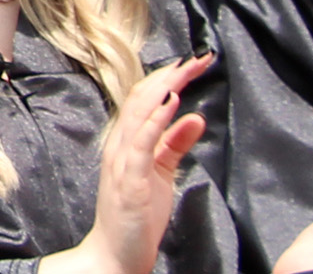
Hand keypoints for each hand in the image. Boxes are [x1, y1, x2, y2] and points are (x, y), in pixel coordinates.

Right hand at [54, 55, 212, 273]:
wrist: (114, 254)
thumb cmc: (136, 217)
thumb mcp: (162, 174)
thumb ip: (175, 144)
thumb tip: (194, 117)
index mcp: (126, 142)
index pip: (146, 99)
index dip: (169, 78)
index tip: (194, 63)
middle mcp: (120, 145)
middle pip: (142, 98)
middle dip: (171, 74)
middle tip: (198, 59)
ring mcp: (122, 160)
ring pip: (139, 112)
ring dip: (164, 87)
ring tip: (185, 69)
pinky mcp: (130, 177)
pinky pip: (141, 142)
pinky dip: (156, 119)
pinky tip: (171, 103)